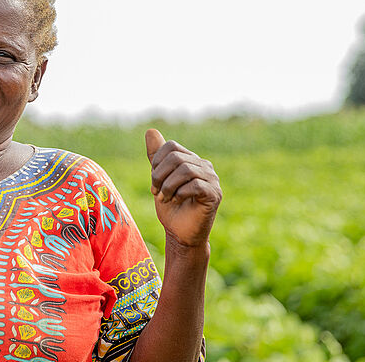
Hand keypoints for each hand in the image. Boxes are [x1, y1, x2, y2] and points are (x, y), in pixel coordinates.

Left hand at [145, 129, 221, 247]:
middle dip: (159, 176)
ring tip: (165, 198)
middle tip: (156, 192)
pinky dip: (179, 193)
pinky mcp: (214, 194)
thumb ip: (156, 157)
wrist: (181, 234)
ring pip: (185, 170)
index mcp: (191, 160)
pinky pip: (195, 185)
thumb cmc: (171, 208)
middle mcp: (204, 166)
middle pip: (176, 158)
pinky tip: (176, 201)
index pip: (171, 146)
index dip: (157, 162)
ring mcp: (212, 179)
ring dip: (168, 186)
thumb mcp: (159, 180)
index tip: (153, 182)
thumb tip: (150, 130)